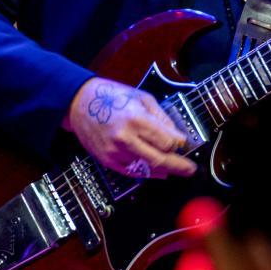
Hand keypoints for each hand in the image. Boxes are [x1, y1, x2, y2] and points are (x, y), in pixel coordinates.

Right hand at [66, 77, 195, 178]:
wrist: (80, 104)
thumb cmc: (113, 97)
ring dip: (164, 170)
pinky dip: (147, 173)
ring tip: (177, 170)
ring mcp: (114, 152)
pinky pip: (131, 172)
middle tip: (190, 169)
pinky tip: (158, 172)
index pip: (166, 141)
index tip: (184, 143)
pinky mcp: (107, 160)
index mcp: (136, 120)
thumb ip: (162, 119)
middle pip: (158, 159)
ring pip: (146, 169)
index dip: (179, 144)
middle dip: (178, 166)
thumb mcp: (143, 98)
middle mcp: (125, 139)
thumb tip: (179, 137)